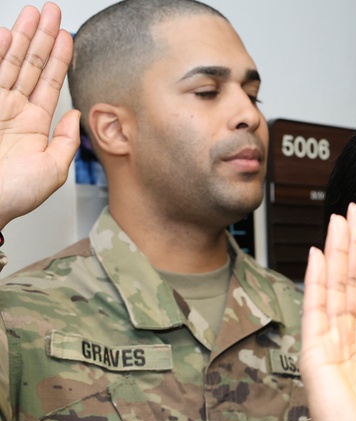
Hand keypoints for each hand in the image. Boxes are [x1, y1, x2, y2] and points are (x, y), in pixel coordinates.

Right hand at [0, 3, 78, 227]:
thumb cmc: (13, 195)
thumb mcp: (53, 170)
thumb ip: (67, 141)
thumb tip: (76, 115)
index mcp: (33, 126)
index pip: (50, 83)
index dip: (60, 58)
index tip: (68, 36)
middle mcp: (12, 111)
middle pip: (30, 65)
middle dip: (41, 37)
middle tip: (51, 11)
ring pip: (10, 62)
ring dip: (22, 37)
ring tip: (34, 14)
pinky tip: (6, 34)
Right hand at [301, 204, 355, 420]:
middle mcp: (345, 344)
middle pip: (350, 285)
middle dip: (354, 247)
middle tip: (355, 209)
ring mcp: (329, 347)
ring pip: (336, 289)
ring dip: (339, 252)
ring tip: (341, 218)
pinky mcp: (316, 356)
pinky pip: (318, 311)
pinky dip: (319, 282)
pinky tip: (321, 254)